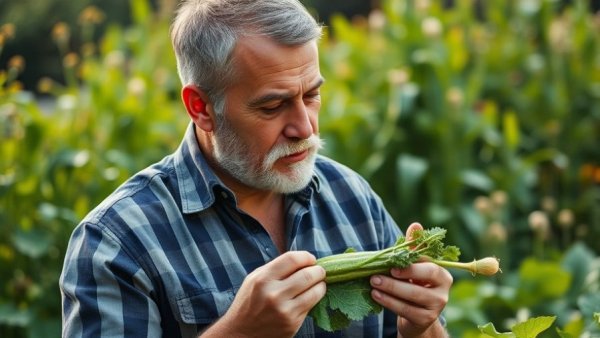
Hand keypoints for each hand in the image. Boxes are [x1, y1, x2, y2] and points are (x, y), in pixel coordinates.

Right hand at [203, 251, 325, 337]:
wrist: (241, 334)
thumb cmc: (248, 303)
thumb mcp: (254, 280)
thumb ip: (275, 268)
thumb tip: (301, 260)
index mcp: (262, 279)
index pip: (292, 259)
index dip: (306, 257)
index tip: (310, 259)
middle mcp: (274, 294)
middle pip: (308, 274)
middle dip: (318, 270)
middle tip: (319, 271)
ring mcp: (284, 310)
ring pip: (315, 290)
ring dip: (321, 284)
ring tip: (319, 282)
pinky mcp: (292, 323)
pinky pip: (311, 305)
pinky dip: (316, 297)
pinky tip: (312, 295)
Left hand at [370, 223, 452, 336]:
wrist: (416, 316)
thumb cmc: (414, 285)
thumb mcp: (413, 267)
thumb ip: (414, 248)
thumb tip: (416, 225)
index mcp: (442, 274)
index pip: (429, 267)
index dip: (411, 267)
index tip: (392, 266)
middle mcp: (443, 291)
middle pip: (420, 285)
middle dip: (396, 280)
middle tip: (375, 276)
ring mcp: (436, 307)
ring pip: (412, 297)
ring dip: (389, 290)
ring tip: (372, 284)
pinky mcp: (425, 320)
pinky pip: (405, 310)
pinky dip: (388, 302)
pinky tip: (376, 295)